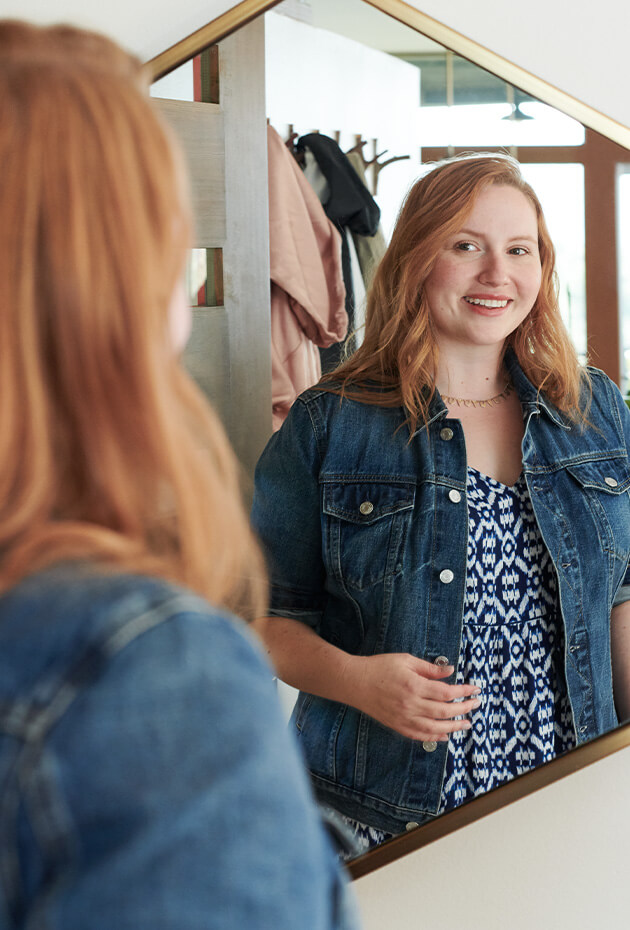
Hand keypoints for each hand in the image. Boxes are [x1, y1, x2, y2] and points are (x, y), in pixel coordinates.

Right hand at [348, 652, 480, 740]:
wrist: (355, 682)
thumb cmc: (380, 667)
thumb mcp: (406, 660)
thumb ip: (429, 668)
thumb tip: (450, 671)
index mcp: (414, 685)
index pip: (447, 692)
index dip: (464, 691)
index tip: (475, 689)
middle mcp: (411, 704)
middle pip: (445, 711)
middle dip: (464, 709)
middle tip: (476, 704)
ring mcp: (404, 718)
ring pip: (436, 727)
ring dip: (454, 727)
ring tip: (467, 723)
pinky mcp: (397, 725)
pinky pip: (420, 735)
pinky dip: (435, 737)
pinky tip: (445, 736)